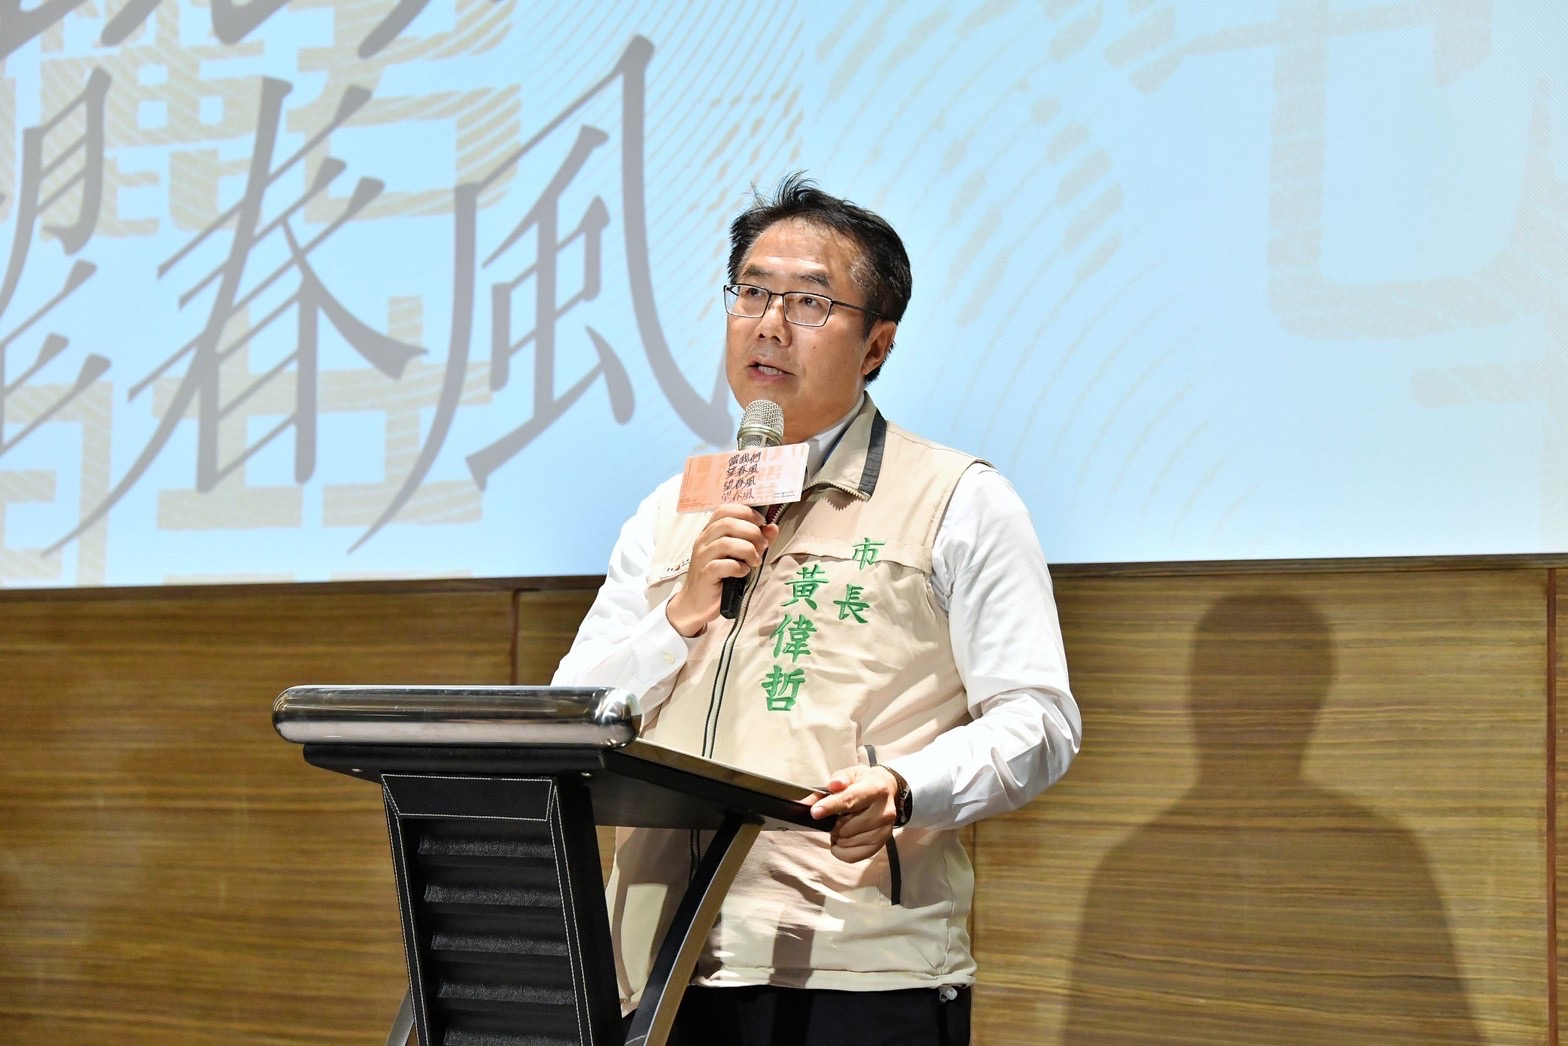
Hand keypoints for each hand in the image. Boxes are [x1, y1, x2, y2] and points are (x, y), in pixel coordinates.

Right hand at [665, 504, 778, 636]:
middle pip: (728, 523)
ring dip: (748, 550)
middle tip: (762, 545)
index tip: (761, 523)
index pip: (725, 509)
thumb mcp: (739, 555)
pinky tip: (743, 572)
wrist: (697, 603)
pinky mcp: (705, 574)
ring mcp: (702, 557)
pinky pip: (722, 565)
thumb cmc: (720, 576)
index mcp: (711, 531)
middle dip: (751, 532)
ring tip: (755, 561)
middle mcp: (704, 540)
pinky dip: (738, 567)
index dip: (746, 512)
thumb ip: (755, 540)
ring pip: (726, 543)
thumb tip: (772, 528)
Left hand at [809, 764, 901, 862]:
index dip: (831, 806)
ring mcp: (884, 829)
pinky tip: (842, 839)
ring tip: (841, 824)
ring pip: (846, 841)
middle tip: (834, 815)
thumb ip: (830, 785)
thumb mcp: (849, 775)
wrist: (888, 789)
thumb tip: (813, 800)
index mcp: (874, 788)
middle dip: (832, 822)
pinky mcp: (881, 844)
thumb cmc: (865, 782)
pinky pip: (852, 856)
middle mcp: (883, 810)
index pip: (850, 800)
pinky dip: (841, 850)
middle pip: (846, 825)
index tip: (815, 812)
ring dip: (837, 835)